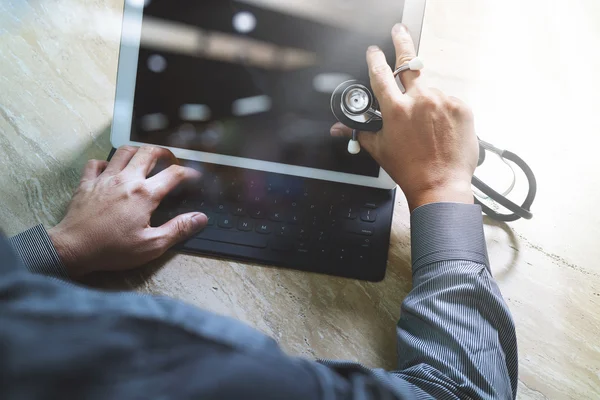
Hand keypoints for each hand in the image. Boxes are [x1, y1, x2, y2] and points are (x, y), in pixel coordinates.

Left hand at [48, 146, 207, 277]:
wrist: (73, 248)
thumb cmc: (112, 249)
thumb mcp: (152, 245)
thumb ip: (178, 229)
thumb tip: (199, 218)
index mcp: (145, 194)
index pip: (174, 174)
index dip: (189, 172)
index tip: (194, 176)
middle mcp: (127, 180)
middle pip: (149, 152)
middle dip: (164, 153)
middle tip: (170, 160)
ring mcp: (105, 178)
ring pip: (124, 151)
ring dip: (138, 151)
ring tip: (144, 158)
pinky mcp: (87, 183)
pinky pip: (97, 163)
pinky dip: (106, 162)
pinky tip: (111, 170)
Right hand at [331, 23, 478, 210]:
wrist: (441, 185)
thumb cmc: (410, 170)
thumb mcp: (380, 149)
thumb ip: (359, 132)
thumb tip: (337, 129)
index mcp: (396, 109)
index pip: (380, 74)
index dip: (374, 59)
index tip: (374, 51)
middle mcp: (420, 100)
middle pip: (408, 62)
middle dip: (401, 42)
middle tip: (399, 30)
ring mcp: (443, 101)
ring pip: (430, 91)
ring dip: (426, 101)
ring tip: (427, 128)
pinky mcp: (461, 108)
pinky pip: (448, 102)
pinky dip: (443, 111)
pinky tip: (440, 130)